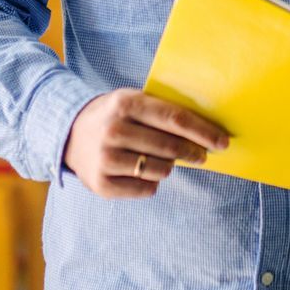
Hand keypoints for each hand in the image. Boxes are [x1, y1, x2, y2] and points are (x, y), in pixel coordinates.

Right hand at [62, 88, 228, 198]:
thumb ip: (163, 111)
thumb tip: (206, 130)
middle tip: (202, 155)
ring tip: (163, 160)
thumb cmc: (114, 116)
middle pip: (170, 147)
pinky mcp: (101, 184)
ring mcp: (106, 159)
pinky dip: (152, 183)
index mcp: (126, 103)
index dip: (203, 132)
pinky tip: (143, 172)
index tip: (222, 141)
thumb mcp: (132, 101)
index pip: (175, 119)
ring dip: (169, 167)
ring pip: (160, 170)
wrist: (68, 133)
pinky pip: (145, 189)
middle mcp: (114, 130)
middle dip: (193, 152)